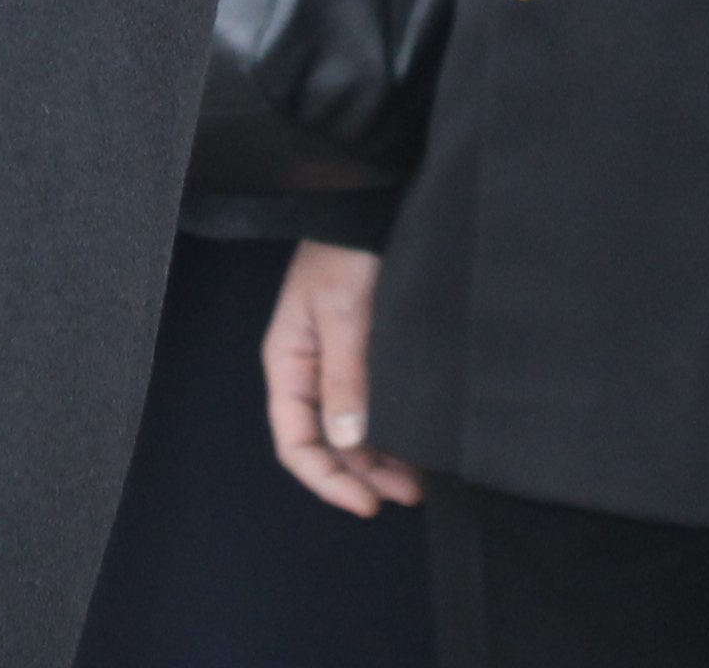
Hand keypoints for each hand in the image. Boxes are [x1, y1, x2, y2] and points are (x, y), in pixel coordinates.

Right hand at [265, 239, 423, 516]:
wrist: (370, 206)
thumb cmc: (346, 253)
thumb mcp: (343, 313)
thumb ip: (345, 376)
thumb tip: (347, 439)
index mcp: (289, 364)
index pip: (295, 443)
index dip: (327, 480)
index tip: (366, 503)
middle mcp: (310, 371)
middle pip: (328, 443)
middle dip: (362, 475)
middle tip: (408, 494)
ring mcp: (340, 363)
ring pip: (354, 430)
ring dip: (381, 458)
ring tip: (418, 481)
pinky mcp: (368, 352)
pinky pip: (373, 406)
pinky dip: (391, 430)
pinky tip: (417, 444)